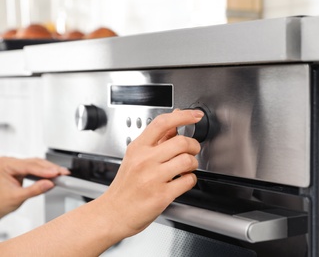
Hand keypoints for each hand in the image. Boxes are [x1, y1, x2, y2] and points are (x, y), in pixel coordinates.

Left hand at [0, 157, 69, 217]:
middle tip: (64, 173)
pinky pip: (34, 168)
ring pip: (35, 164)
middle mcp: (8, 162)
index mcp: (4, 165)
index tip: (57, 173)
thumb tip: (49, 184)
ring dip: (49, 169)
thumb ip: (34, 190)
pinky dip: (44, 172)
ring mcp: (14, 165)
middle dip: (50, 168)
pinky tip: (52, 174)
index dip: (45, 170)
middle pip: (34, 162)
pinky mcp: (18, 170)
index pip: (29, 166)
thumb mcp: (16, 198)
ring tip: (61, 174)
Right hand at [97, 109, 203, 238]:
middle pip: (181, 141)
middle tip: (192, 150)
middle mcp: (144, 161)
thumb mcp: (135, 157)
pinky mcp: (161, 196)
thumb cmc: (125, 186)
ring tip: (186, 168)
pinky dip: (190, 180)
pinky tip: (182, 181)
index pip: (162, 123)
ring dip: (193, 164)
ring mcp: (153, 178)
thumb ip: (158, 138)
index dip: (183, 116)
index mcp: (138, 148)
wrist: (113, 213)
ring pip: (187, 160)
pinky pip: (188, 181)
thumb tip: (175, 120)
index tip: (195, 115)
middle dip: (193, 146)